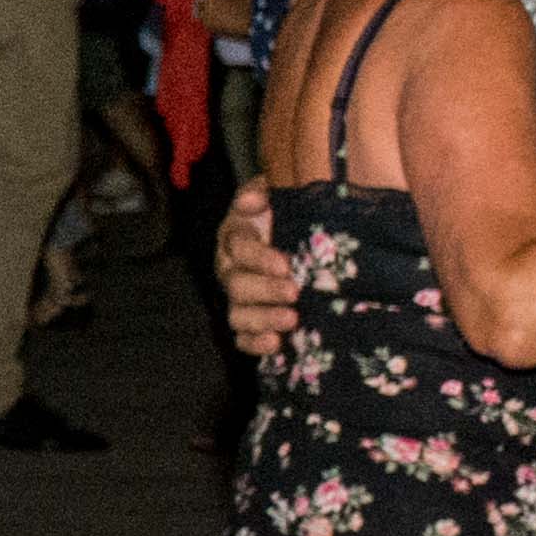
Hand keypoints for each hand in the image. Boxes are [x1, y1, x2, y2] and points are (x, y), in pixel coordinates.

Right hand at [215, 180, 300, 358]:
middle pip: (237, 285)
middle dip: (265, 290)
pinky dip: (254, 343)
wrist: (304, 235)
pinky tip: (275, 344)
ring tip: (291, 321)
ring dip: (263, 319)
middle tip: (294, 292)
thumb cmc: (289, 213)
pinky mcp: (250, 322)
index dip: (258, 258)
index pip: (238, 247)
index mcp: (236, 238)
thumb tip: (250, 201)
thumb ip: (262, 191)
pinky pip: (242, 337)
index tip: (285, 265)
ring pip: (238, 314)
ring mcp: (239, 299)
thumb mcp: (278, 193)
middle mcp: (232, 270)